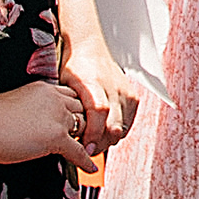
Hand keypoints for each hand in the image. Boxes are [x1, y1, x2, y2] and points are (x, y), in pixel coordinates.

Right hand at [0, 79, 99, 173]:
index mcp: (46, 90)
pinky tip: (90, 167)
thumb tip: (30, 124)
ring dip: (86, 139)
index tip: (75, 117)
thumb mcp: (14, 104)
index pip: (70, 96)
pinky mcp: (57, 137)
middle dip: (84, 122)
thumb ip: (30, 109)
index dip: (74, 109)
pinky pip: (78, 150)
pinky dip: (85, 160)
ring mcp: (58, 118)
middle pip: (81, 110)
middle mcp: (56, 100)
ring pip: (83, 127)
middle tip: (85, 136)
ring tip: (90, 148)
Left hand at [60, 40, 140, 159]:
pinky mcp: (134, 97)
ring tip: (93, 140)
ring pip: (121, 128)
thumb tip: (66, 137)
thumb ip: (68, 110)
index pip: (99, 112)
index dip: (92, 134)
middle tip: (85, 149)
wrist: (90, 49)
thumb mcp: (64, 87)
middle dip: (99, 144)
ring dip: (107, 140)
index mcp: (93, 82)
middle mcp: (114, 87)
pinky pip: (127, 123)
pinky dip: (116, 132)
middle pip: (113, 125)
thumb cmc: (73, 69)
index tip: (84, 148)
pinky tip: (103, 131)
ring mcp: (126, 92)